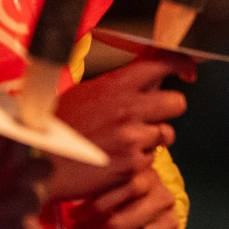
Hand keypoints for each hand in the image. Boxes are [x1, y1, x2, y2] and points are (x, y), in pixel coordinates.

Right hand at [46, 57, 185, 200]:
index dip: (180, 65)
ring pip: (166, 135)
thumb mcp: (84, 93)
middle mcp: (129, 108)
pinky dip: (138, 163)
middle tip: (152, 118)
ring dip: (152, 140)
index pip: (161, 63)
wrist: (41, 163)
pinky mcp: (133, 165)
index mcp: (117, 85)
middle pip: (176, 103)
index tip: (187, 72)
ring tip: (126, 144)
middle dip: (168, 111)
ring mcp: (133, 138)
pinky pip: (150, 160)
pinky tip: (116, 161)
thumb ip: (116, 87)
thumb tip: (143, 81)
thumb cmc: (56, 128)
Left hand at [77, 166, 182, 228]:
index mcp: (148, 178)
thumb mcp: (114, 182)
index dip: (94, 207)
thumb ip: (98, 188)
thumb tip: (72, 210)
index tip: (77, 215)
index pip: (120, 191)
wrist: (154, 207)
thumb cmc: (124, 193)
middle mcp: (164, 199)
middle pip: (121, 221)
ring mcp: (171, 222)